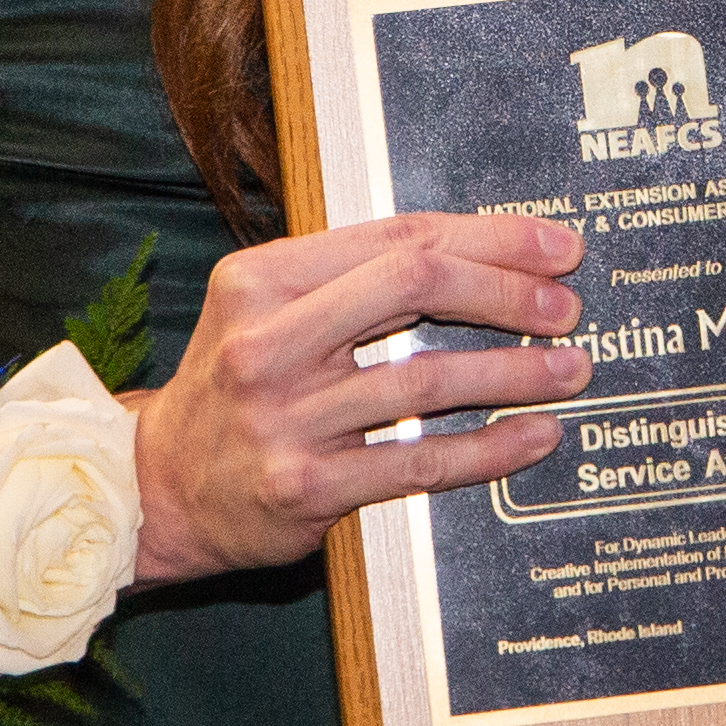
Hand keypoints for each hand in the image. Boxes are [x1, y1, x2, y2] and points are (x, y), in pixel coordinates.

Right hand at [132, 212, 586, 583]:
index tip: (551, 247)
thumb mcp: (266, 310)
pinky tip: (533, 435)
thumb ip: (351, 279)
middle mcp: (268, 341)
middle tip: (566, 307)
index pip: (397, 238)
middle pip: (415, 287)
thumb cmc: (234, 388)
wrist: (157, 487)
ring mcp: (285, 417)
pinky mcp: (305, 487)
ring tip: (569, 368)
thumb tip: (478, 255)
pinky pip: (419, 461)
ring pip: (427, 379)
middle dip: (506, 293)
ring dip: (514, 372)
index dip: (488, 238)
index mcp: (262, 279)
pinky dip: (488, 449)